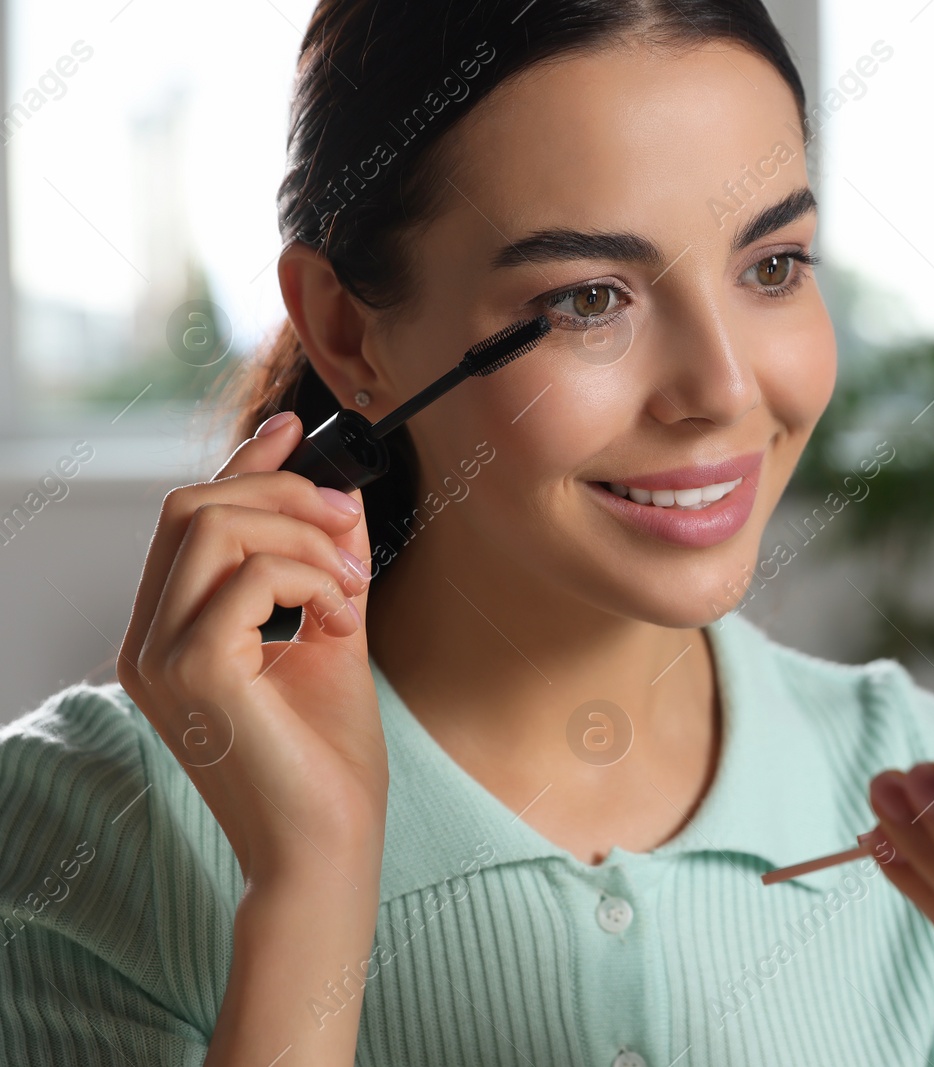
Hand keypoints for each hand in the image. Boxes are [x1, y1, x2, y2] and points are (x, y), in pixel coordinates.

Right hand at [117, 410, 387, 887]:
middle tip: (352, 529)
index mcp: (174, 632)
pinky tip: (339, 617)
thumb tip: (339, 494)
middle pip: (194, 505)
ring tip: (351, 587)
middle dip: (287, 495)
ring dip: (302, 536)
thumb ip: (323, 569)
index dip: (243, 464)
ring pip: (213, 525)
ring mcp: (160, 655)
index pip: (191, 519)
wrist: (326, 849)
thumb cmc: (327, 760)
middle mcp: (150, 640)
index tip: (293, 428)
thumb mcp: (329, 636)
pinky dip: (307, 577)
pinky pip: (243, 575)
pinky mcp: (192, 671)